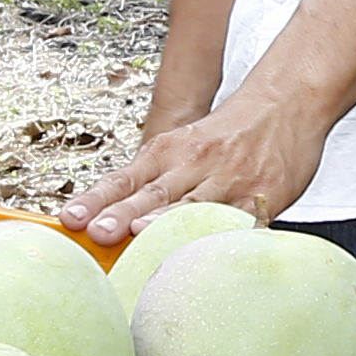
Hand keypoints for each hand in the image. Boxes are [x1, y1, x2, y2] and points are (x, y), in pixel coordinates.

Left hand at [61, 96, 330, 244]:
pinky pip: (241, 220)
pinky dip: (223, 236)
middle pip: (152, 194)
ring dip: (165, 223)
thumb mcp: (185, 147)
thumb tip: (110, 218)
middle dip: (122, 215)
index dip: (95, 200)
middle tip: (97, 230)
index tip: (69, 218)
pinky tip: (208, 252)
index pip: (124, 179)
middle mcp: (194, 163)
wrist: (286, 102)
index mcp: (169, 151)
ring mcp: (229, 180)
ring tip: (141, 236)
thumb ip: (152, 182)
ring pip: (193, 206)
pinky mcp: (263, 195)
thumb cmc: (229, 133)